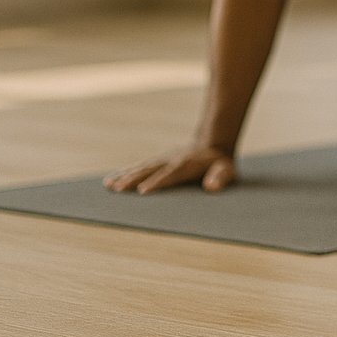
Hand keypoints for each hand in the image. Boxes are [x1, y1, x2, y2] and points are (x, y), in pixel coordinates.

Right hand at [103, 146, 236, 193]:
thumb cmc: (221, 164)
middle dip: (133, 179)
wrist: (213, 145)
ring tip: (109, 185)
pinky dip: (125, 172)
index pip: (170, 174)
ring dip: (125, 176)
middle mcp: (172, 161)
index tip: (143, 191)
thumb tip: (211, 187)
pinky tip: (112, 179)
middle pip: (150, 170)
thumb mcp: (227, 170)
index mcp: (188, 165)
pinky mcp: (158, 161)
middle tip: (117, 188)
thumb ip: (221, 177)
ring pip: (142, 167)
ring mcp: (163, 160)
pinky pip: (140, 166)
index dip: (157, 182)